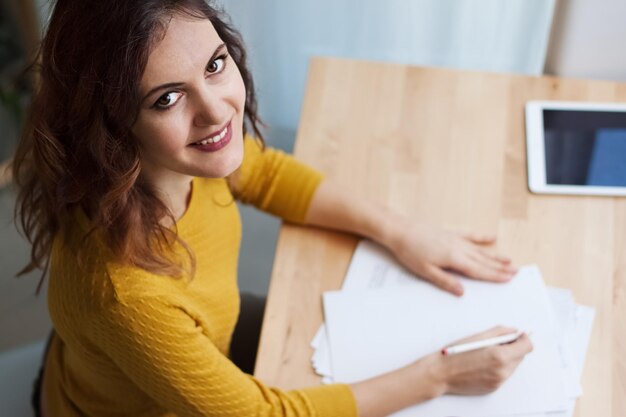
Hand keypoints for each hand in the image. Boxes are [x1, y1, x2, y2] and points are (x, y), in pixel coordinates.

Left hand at [387, 223, 516, 295]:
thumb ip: (445, 282)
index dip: (494, 276)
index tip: (508, 279)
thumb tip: (462, 292)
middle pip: (484, 260)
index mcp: (454, 259)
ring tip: (510, 260)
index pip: (478, 271)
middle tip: (516, 272)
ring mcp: (456, 239)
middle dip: (500, 267)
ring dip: (496, 255)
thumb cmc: (411, 252)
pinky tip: (491, 237)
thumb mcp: (426, 272)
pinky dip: (482, 237)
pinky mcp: (450, 232)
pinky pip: (471, 235)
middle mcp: (459, 247)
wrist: (401, 231)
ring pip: (480, 249)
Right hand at [424, 326, 532, 394]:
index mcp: (501, 356)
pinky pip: (503, 374)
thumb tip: (514, 331)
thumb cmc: (455, 354)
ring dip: (505, 358)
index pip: (527, 347)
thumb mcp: (478, 337)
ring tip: (486, 353)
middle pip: (521, 356)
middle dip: (513, 347)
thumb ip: (500, 332)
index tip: (519, 335)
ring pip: (512, 366)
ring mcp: (499, 381)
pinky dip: (497, 367)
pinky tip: (482, 363)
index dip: (524, 338)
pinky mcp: (493, 388)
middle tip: (497, 342)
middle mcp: (503, 371)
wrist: (441, 374)